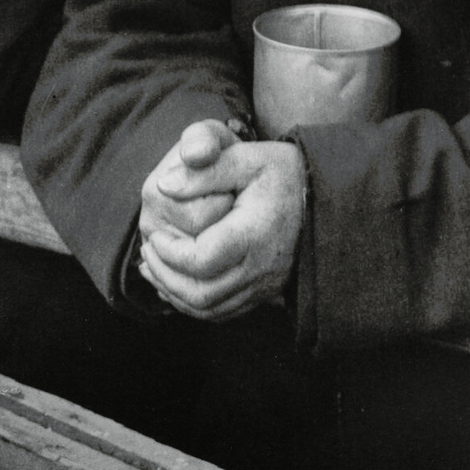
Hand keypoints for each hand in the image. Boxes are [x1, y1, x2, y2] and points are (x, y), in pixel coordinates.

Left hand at [139, 138, 305, 322]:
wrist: (321, 194)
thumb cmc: (283, 173)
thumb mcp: (247, 157)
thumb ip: (205, 170)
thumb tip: (164, 187)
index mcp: (254, 235)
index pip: (200, 261)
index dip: (169, 253)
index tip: (155, 235)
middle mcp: (261, 268)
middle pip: (201, 293)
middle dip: (165, 276)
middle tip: (148, 253)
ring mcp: (264, 285)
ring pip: (208, 309)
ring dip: (175, 293)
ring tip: (154, 268)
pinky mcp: (265, 292)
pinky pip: (222, 312)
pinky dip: (193, 302)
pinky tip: (177, 283)